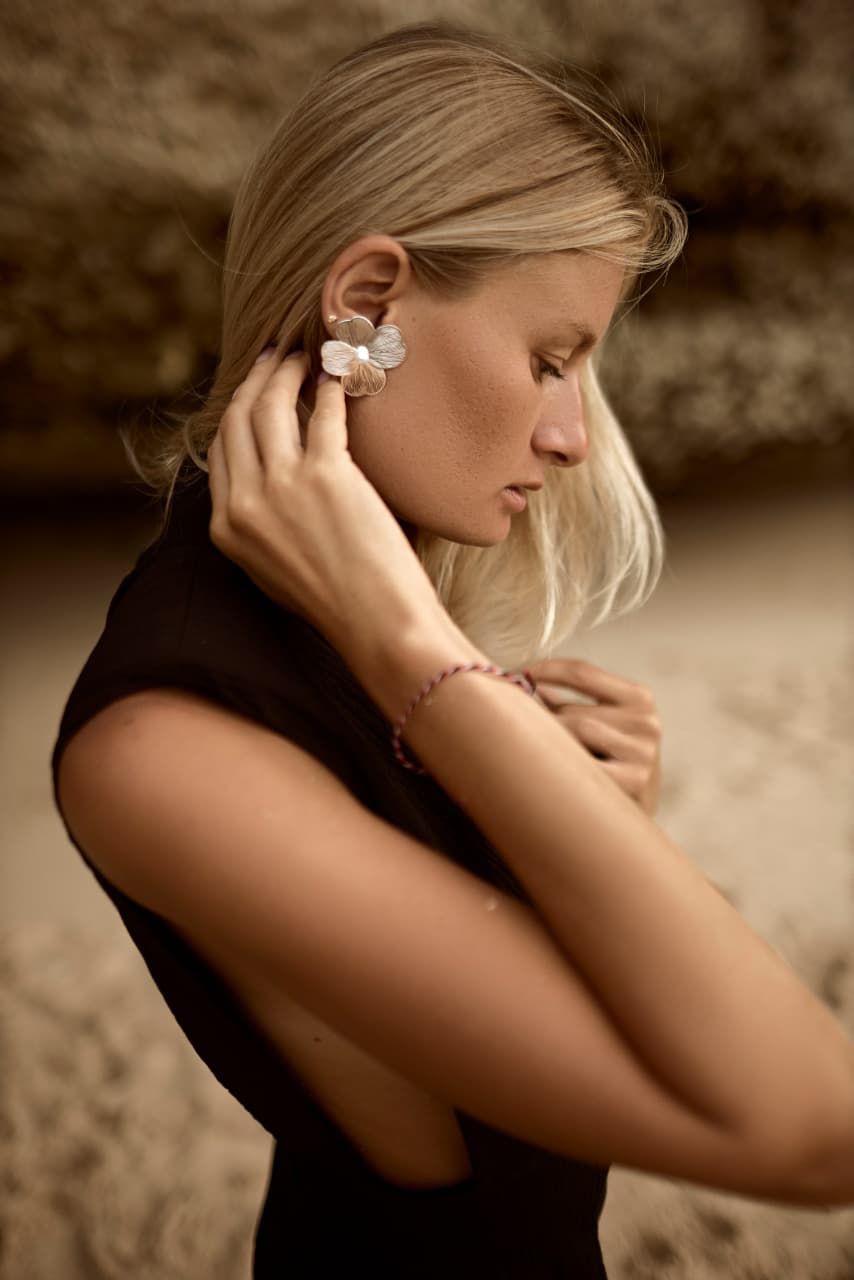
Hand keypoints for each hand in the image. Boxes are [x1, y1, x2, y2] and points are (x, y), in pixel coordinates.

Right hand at [206, 349, 444, 650]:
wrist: (377, 625)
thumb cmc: (339, 604)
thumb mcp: (274, 570)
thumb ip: (260, 526)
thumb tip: (267, 482)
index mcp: (225, 529)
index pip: (220, 451)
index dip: (237, 413)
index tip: (254, 391)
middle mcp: (244, 504)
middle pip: (237, 419)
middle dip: (255, 380)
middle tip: (276, 358)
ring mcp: (281, 487)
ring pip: (270, 405)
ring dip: (286, 372)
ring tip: (304, 357)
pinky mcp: (326, 475)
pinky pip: (323, 413)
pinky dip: (332, 387)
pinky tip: (340, 375)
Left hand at [524, 657, 661, 816]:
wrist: (634, 824)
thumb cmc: (606, 766)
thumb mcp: (600, 726)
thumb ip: (566, 704)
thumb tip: (518, 683)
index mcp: (640, 699)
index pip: (582, 673)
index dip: (544, 672)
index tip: (516, 676)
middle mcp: (647, 723)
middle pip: (572, 713)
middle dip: (540, 721)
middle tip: (513, 729)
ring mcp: (643, 755)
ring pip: (576, 736)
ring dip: (549, 744)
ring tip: (535, 757)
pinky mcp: (635, 783)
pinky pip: (582, 766)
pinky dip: (560, 766)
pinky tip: (549, 773)